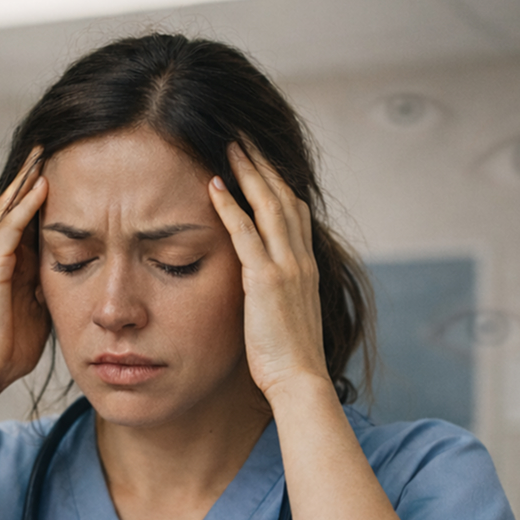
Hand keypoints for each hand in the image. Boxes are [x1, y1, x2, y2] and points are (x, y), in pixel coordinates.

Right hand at [0, 149, 50, 395]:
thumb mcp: (45, 307)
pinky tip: (42, 185)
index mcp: (18, 262)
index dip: (47, 190)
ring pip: (11, 207)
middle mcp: (4, 254)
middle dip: (34, 172)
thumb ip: (56, 286)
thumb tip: (84, 275)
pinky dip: (26, 206)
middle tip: (52, 142)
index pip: (32, 216)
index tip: (70, 166)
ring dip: (28, 178)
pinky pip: (11, 229)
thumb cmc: (15, 345)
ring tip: (44, 149)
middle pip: (18, 202)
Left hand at [208, 142, 330, 401]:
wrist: (300, 381)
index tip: (260, 162)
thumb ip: (276, 296)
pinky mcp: (267, 280)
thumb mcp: (285, 319)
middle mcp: (301, 260)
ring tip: (229, 145)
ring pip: (268, 205)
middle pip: (283, 197)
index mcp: (306, 268)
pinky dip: (231, 206)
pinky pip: (246, 232)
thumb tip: (261, 293)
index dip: (277, 183)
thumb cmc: (289, 361)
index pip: (293, 212)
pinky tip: (214, 185)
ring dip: (248, 172)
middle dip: (263, 164)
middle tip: (243, 137)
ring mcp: (287, 267)